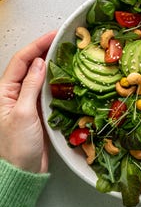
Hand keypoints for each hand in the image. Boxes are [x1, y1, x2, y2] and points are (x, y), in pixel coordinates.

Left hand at [0, 31, 55, 172]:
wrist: (22, 171)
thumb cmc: (16, 145)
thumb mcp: (22, 113)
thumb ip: (30, 86)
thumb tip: (40, 63)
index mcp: (4, 91)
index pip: (21, 61)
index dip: (37, 45)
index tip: (54, 35)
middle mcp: (15, 93)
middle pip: (31, 65)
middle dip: (46, 50)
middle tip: (65, 41)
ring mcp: (28, 101)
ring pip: (41, 77)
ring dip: (53, 65)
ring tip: (69, 55)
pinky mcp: (39, 111)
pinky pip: (48, 91)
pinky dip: (58, 82)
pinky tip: (68, 77)